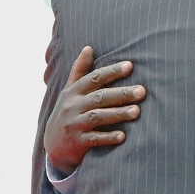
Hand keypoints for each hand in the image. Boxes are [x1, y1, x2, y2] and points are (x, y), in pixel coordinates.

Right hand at [44, 46, 145, 175]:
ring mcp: (74, 124)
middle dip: (121, 93)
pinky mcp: (77, 142)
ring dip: (118, 114)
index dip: (111, 72)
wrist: (53, 146)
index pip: (94, 78)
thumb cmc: (68, 113)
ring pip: (98, 116)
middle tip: (142, 91)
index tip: (130, 66)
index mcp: (73, 91)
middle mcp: (72, 106)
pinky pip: (94, 139)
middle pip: (99, 96)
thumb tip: (89, 47)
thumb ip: (79, 70)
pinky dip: (108, 137)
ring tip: (136, 111)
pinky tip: (123, 136)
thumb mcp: (69, 91)